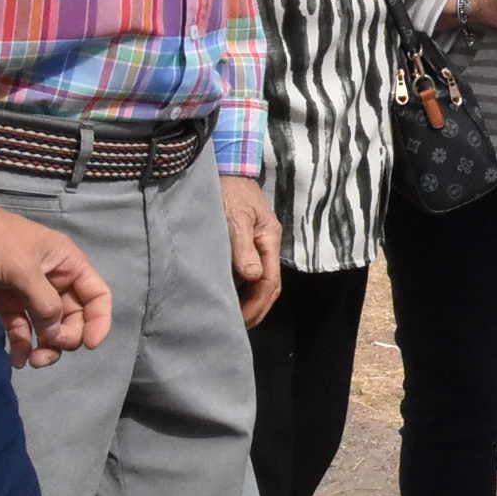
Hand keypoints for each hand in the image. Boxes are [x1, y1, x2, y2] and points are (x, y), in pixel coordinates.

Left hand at [0, 190, 113, 365]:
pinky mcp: (8, 303)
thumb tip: (56, 333)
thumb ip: (45, 303)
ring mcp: (31, 293)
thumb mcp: (24, 269)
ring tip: (32, 361)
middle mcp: (55, 280)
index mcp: (68, 265)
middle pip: (74, 318)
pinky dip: (22, 345)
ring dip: (45, 347)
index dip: (99, 321)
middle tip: (47, 350)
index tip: (90, 344)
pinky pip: (22, 329)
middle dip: (65, 338)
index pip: (97, 296)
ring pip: (49, 327)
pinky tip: (17, 360)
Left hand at [221, 175, 281, 326]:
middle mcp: (266, 244)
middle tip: (239, 327)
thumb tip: (252, 277)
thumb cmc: (230, 191)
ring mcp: (257, 244)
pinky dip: (242, 287)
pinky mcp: (246, 242)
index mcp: (269, 240)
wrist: (227, 168)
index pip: (268, 281)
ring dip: (250, 300)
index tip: (240, 320)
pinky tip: (230, 296)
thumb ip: (242, 247)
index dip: (256, 304)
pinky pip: (249, 271)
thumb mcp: (235, 217)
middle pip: (269, 286)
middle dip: (256, 308)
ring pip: (260, 280)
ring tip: (235, 318)